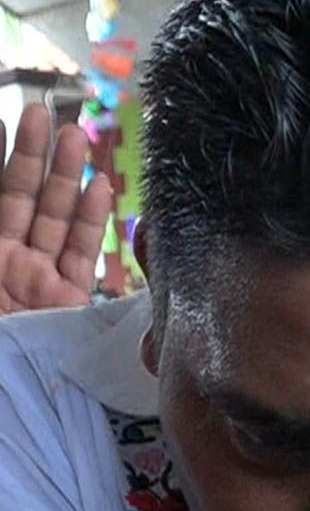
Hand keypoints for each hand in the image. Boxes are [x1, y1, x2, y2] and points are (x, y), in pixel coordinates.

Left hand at [0, 103, 112, 313]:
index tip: (5, 120)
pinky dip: (91, 222)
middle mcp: (7, 263)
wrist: (8, 395)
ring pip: (55, 220)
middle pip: (23, 200)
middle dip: (35, 158)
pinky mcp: (69, 303)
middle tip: (46, 115)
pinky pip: (82, 256)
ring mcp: (39, 281)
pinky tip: (99, 188)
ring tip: (76, 136)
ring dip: (66, 178)